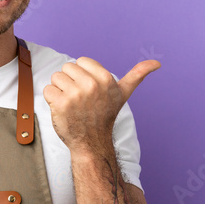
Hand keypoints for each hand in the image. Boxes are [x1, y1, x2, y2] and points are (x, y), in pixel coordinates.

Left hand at [43, 58, 159, 153]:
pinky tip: (62, 110)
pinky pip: (47, 90)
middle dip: (70, 82)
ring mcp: (75, 95)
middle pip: (66, 68)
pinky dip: (51, 100)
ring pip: (55, 78)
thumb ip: (138, 75)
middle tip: (79, 99)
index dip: (82, 75)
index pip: (81, 61)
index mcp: (106, 79)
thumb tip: (157, 63)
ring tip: (71, 104)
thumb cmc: (105, 115)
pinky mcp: (60, 104)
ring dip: (59, 91)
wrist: (92, 142)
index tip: (89, 90)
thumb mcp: (123, 93)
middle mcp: (91, 85)